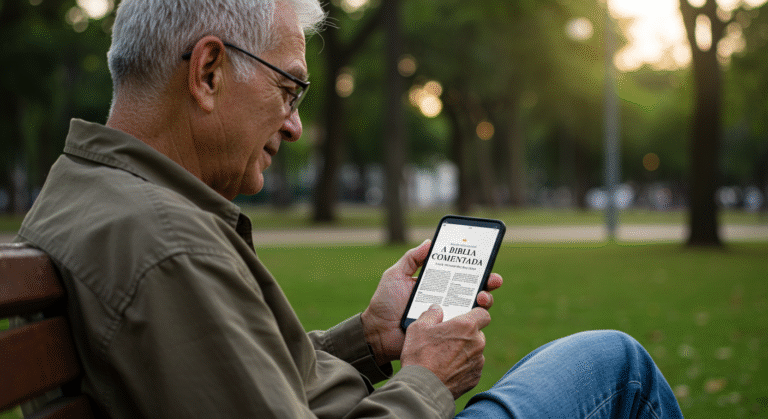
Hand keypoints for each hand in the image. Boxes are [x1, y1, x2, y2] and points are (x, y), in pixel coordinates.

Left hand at [361, 240, 502, 364]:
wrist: (377, 333)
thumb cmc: (385, 303)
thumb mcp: (395, 275)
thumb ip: (411, 258)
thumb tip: (429, 242)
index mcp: (435, 284)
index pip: (459, 273)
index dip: (475, 267)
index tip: (485, 259)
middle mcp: (445, 299)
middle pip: (473, 289)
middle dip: (488, 282)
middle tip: (492, 279)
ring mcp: (447, 317)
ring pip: (474, 308)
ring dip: (484, 300)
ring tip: (482, 297)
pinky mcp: (445, 333)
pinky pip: (463, 327)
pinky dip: (472, 321)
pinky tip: (473, 315)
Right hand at [400, 305, 490, 398]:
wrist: (422, 388)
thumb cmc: (420, 355)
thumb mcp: (418, 327)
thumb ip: (431, 314)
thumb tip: (436, 310)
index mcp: (466, 326)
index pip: (483, 313)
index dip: (475, 314)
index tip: (466, 317)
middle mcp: (477, 342)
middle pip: (477, 333)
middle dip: (465, 334)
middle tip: (448, 338)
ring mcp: (478, 361)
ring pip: (475, 351)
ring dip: (464, 351)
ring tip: (444, 356)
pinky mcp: (475, 377)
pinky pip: (472, 367)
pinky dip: (463, 366)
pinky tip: (447, 369)